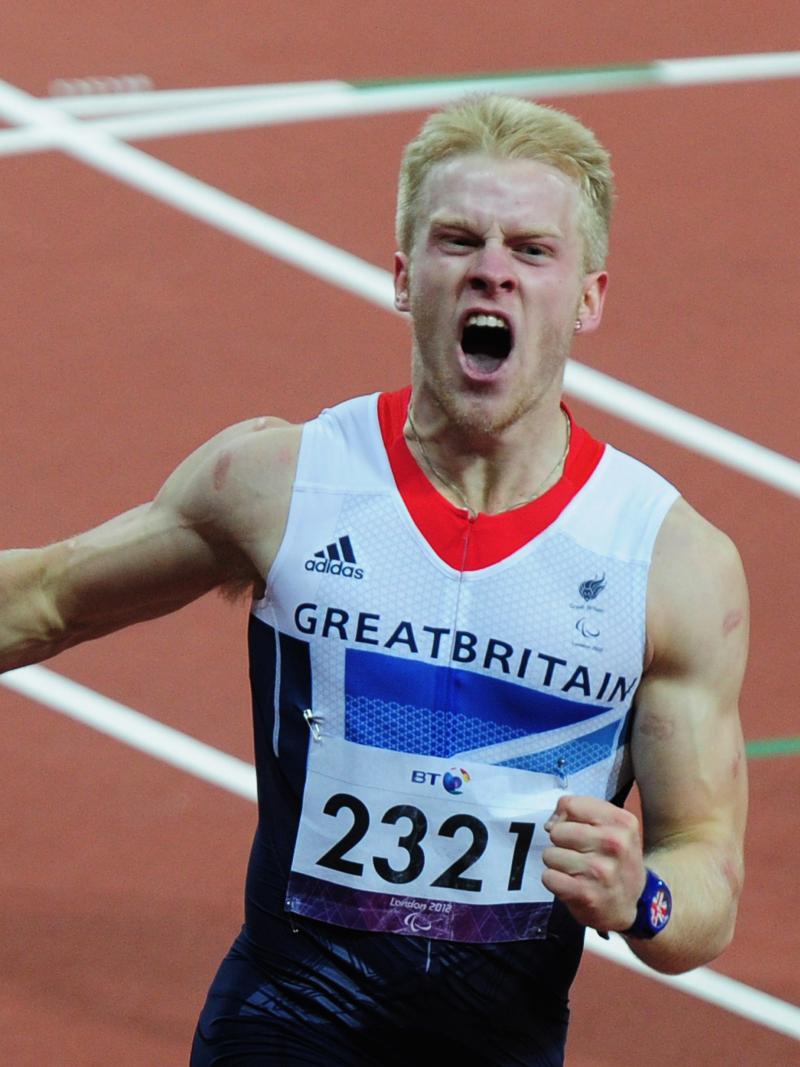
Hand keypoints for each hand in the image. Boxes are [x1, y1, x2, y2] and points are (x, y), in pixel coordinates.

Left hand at [542, 795, 645, 932]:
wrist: (634, 905)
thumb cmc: (617, 860)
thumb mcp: (614, 828)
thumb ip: (582, 813)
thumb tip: (550, 823)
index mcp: (621, 822)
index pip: (570, 805)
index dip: (564, 817)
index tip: (572, 829)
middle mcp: (613, 843)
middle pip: (557, 831)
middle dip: (561, 843)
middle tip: (579, 854)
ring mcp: (599, 870)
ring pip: (550, 854)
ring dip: (558, 863)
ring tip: (577, 871)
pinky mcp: (585, 893)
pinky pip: (548, 877)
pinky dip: (555, 882)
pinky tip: (572, 885)